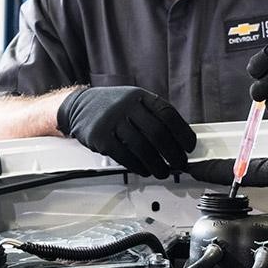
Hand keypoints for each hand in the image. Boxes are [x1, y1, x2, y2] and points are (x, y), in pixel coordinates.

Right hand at [56, 86, 195, 177]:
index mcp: (139, 96)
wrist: (78, 106)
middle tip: (179, 164)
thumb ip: (152, 115)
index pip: (167, 114)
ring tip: (163, 172)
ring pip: (142, 147)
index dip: (182, 132)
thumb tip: (178, 139)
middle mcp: (126, 105)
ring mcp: (112, 120)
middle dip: (173, 153)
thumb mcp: (133, 100)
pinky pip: (125, 156)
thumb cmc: (111, 106)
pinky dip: (138, 166)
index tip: (189, 147)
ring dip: (157, 164)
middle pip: (158, 133)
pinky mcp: (101, 137)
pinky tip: (144, 170)